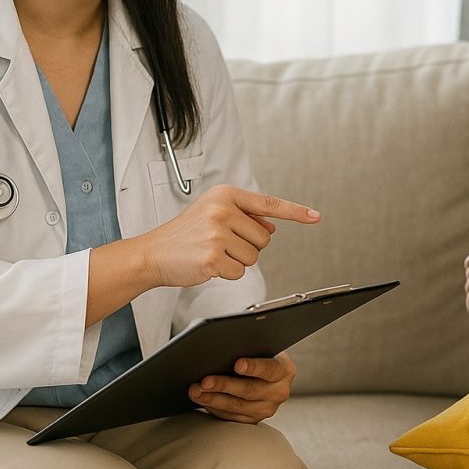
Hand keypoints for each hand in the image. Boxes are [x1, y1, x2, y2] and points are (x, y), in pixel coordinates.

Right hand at [140, 185, 319, 288]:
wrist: (153, 253)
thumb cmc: (186, 234)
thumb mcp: (214, 214)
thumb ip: (244, 217)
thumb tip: (272, 226)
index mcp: (225, 195)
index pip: (268, 203)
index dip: (295, 212)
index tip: (316, 217)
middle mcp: (222, 210)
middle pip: (264, 238)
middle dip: (248, 246)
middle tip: (221, 243)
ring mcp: (217, 233)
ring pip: (254, 256)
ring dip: (237, 261)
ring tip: (213, 252)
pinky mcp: (213, 257)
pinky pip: (239, 272)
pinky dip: (226, 273)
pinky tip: (208, 265)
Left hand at [189, 352, 296, 423]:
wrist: (263, 371)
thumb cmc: (256, 351)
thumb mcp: (258, 345)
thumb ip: (246, 344)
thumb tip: (220, 344)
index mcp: (285, 370)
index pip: (269, 368)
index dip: (253, 367)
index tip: (237, 364)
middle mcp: (279, 391)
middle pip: (250, 390)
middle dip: (225, 385)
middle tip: (205, 381)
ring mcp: (267, 408)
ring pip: (238, 406)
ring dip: (213, 399)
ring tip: (196, 390)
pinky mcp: (253, 419)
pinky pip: (231, 417)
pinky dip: (214, 407)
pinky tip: (201, 399)